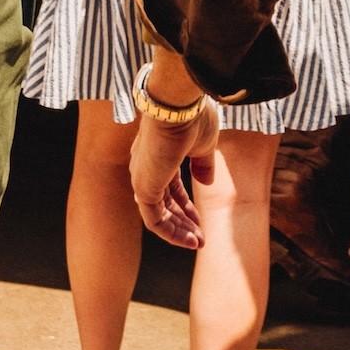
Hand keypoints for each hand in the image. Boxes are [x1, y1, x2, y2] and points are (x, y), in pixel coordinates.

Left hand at [130, 96, 220, 248]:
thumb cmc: (191, 117)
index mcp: (159, 154)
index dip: (186, 205)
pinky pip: (155, 221)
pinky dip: (172, 233)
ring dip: (179, 231)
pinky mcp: (143, 188)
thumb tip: (206, 183)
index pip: (170, 187)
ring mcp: (143, 178)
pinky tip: (189, 240)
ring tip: (198, 242)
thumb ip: (204, 164)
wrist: (176, 106)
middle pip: (164, 203)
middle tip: (200, 237)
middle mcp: (146, 168)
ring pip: (159, 215)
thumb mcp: (204, 143)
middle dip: (183, 222)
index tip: (201, 220)